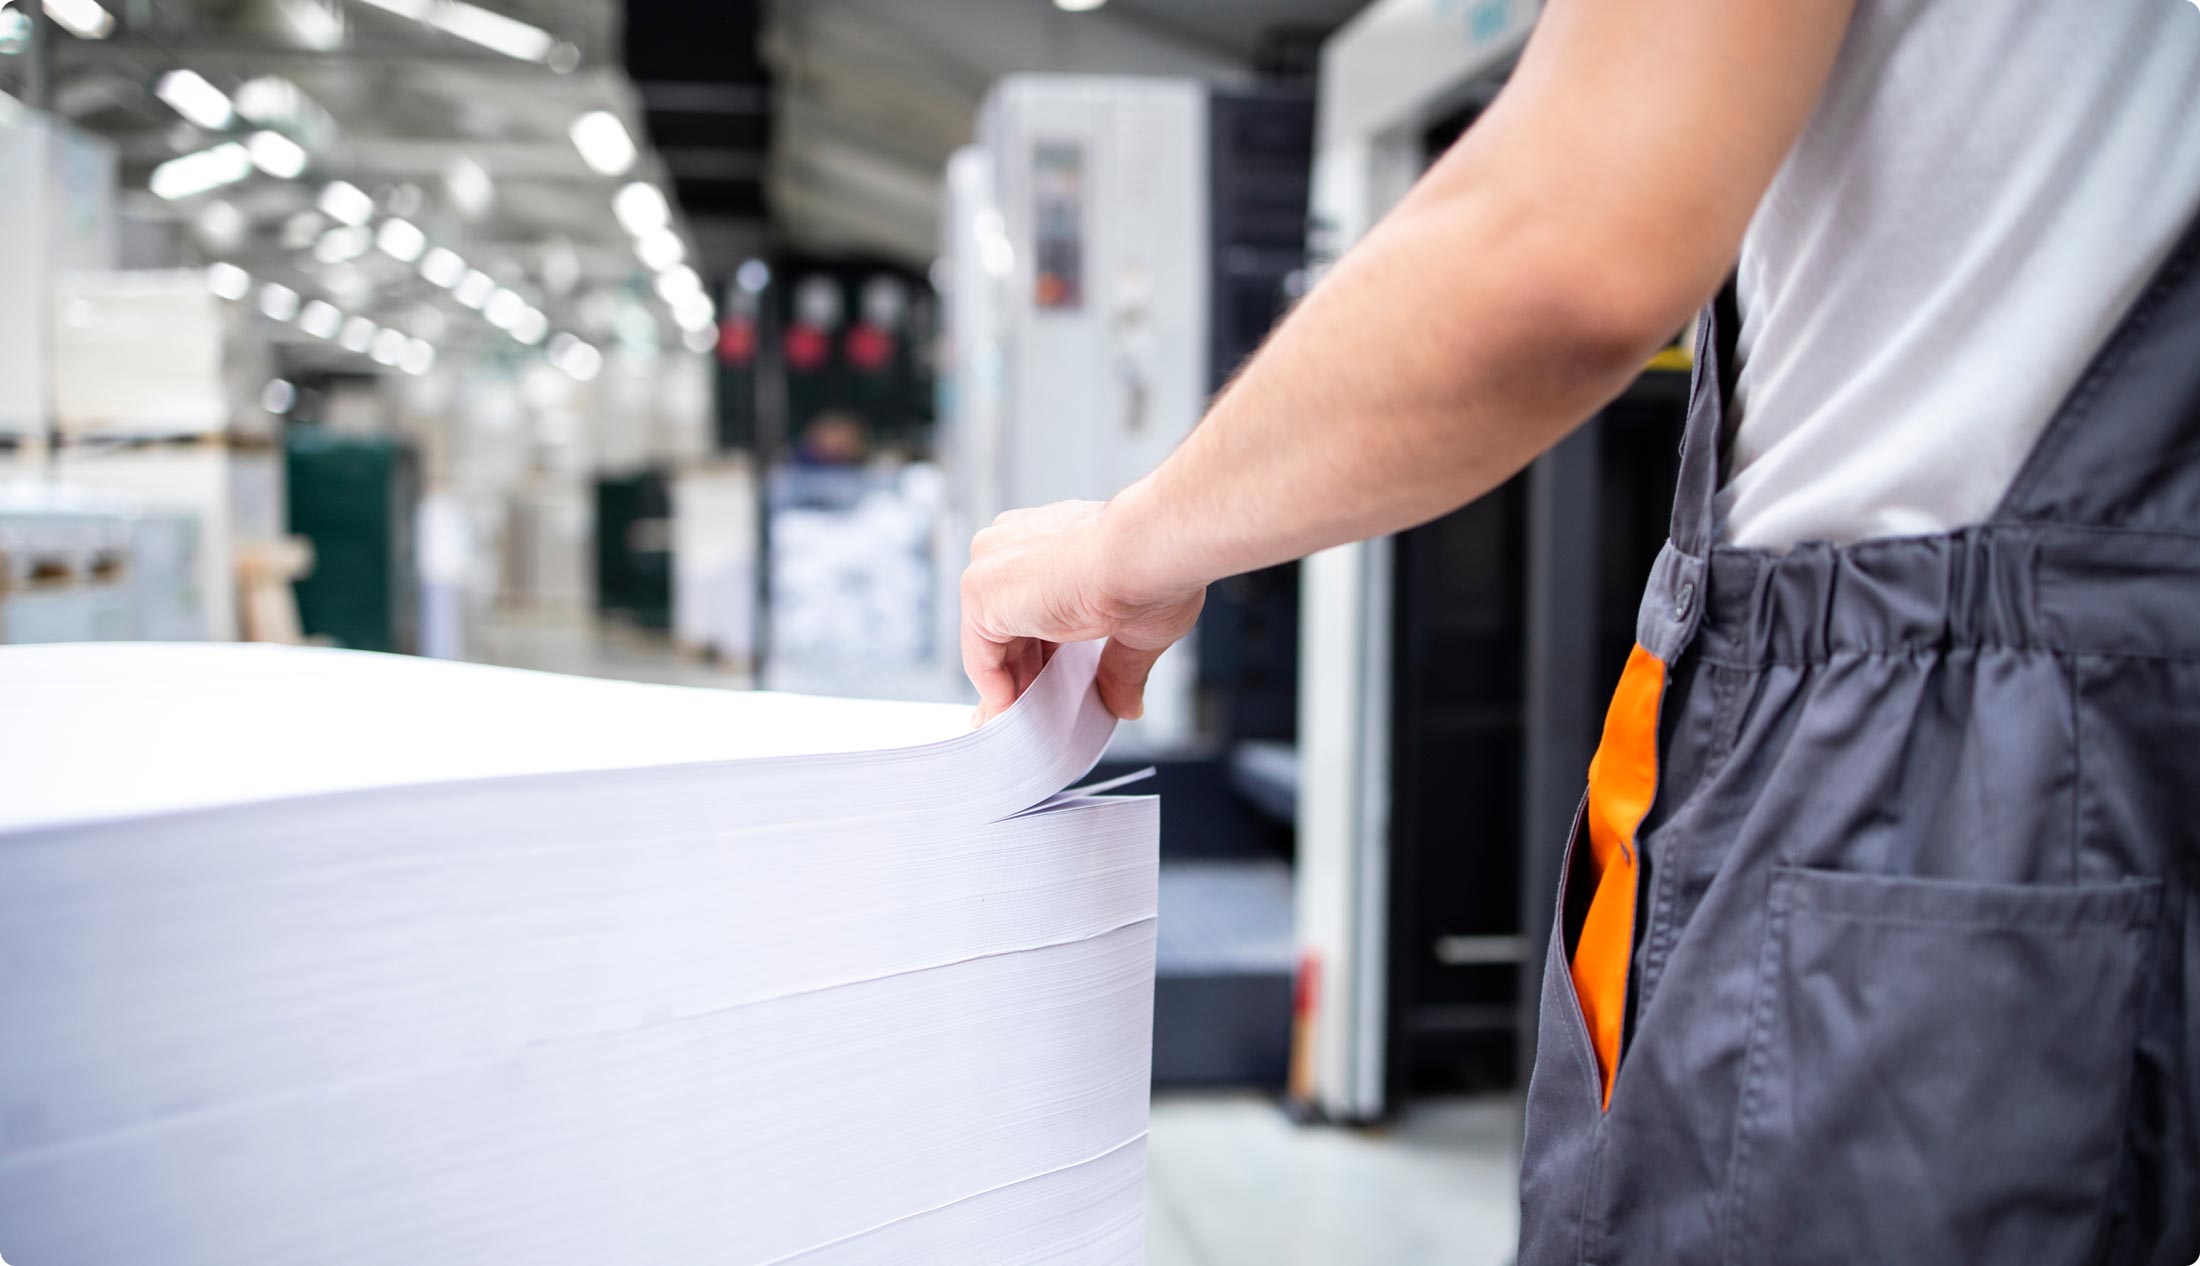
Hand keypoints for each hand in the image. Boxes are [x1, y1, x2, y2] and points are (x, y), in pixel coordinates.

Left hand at [960, 500, 1204, 723]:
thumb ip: (1118, 666)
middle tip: (1035, 711)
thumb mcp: (1135, 629)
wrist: (1147, 551)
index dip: (1038, 650)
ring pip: (990, 639)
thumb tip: (1128, 705)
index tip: (1045, 684)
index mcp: (1048, 540)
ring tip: (1028, 720)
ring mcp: (992, 564)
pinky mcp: (980, 592)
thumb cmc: (1152, 570)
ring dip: (1008, 684)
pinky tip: (1014, 711)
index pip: (1029, 602)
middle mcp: (1013, 544)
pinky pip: (979, 654)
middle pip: (1006, 622)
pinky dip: (994, 688)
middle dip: (1022, 671)